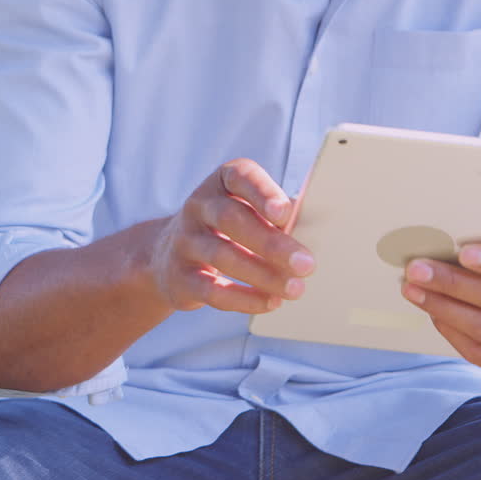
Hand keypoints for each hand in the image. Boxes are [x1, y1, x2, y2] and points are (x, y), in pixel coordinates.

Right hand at [150, 159, 315, 313]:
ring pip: (222, 256)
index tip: (284, 212)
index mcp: (219, 184)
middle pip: (232, 219)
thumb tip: (312, 237)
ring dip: (263, 275)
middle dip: (271, 243)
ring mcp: (184, 241)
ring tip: (295, 289)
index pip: (239, 177)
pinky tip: (270, 302)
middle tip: (306, 264)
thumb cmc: (226, 230)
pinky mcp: (179, 276)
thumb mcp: (245, 211)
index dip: (261, 192)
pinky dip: (244, 299)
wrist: (168, 255)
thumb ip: (275, 218)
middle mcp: (197, 207)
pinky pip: (212, 290)